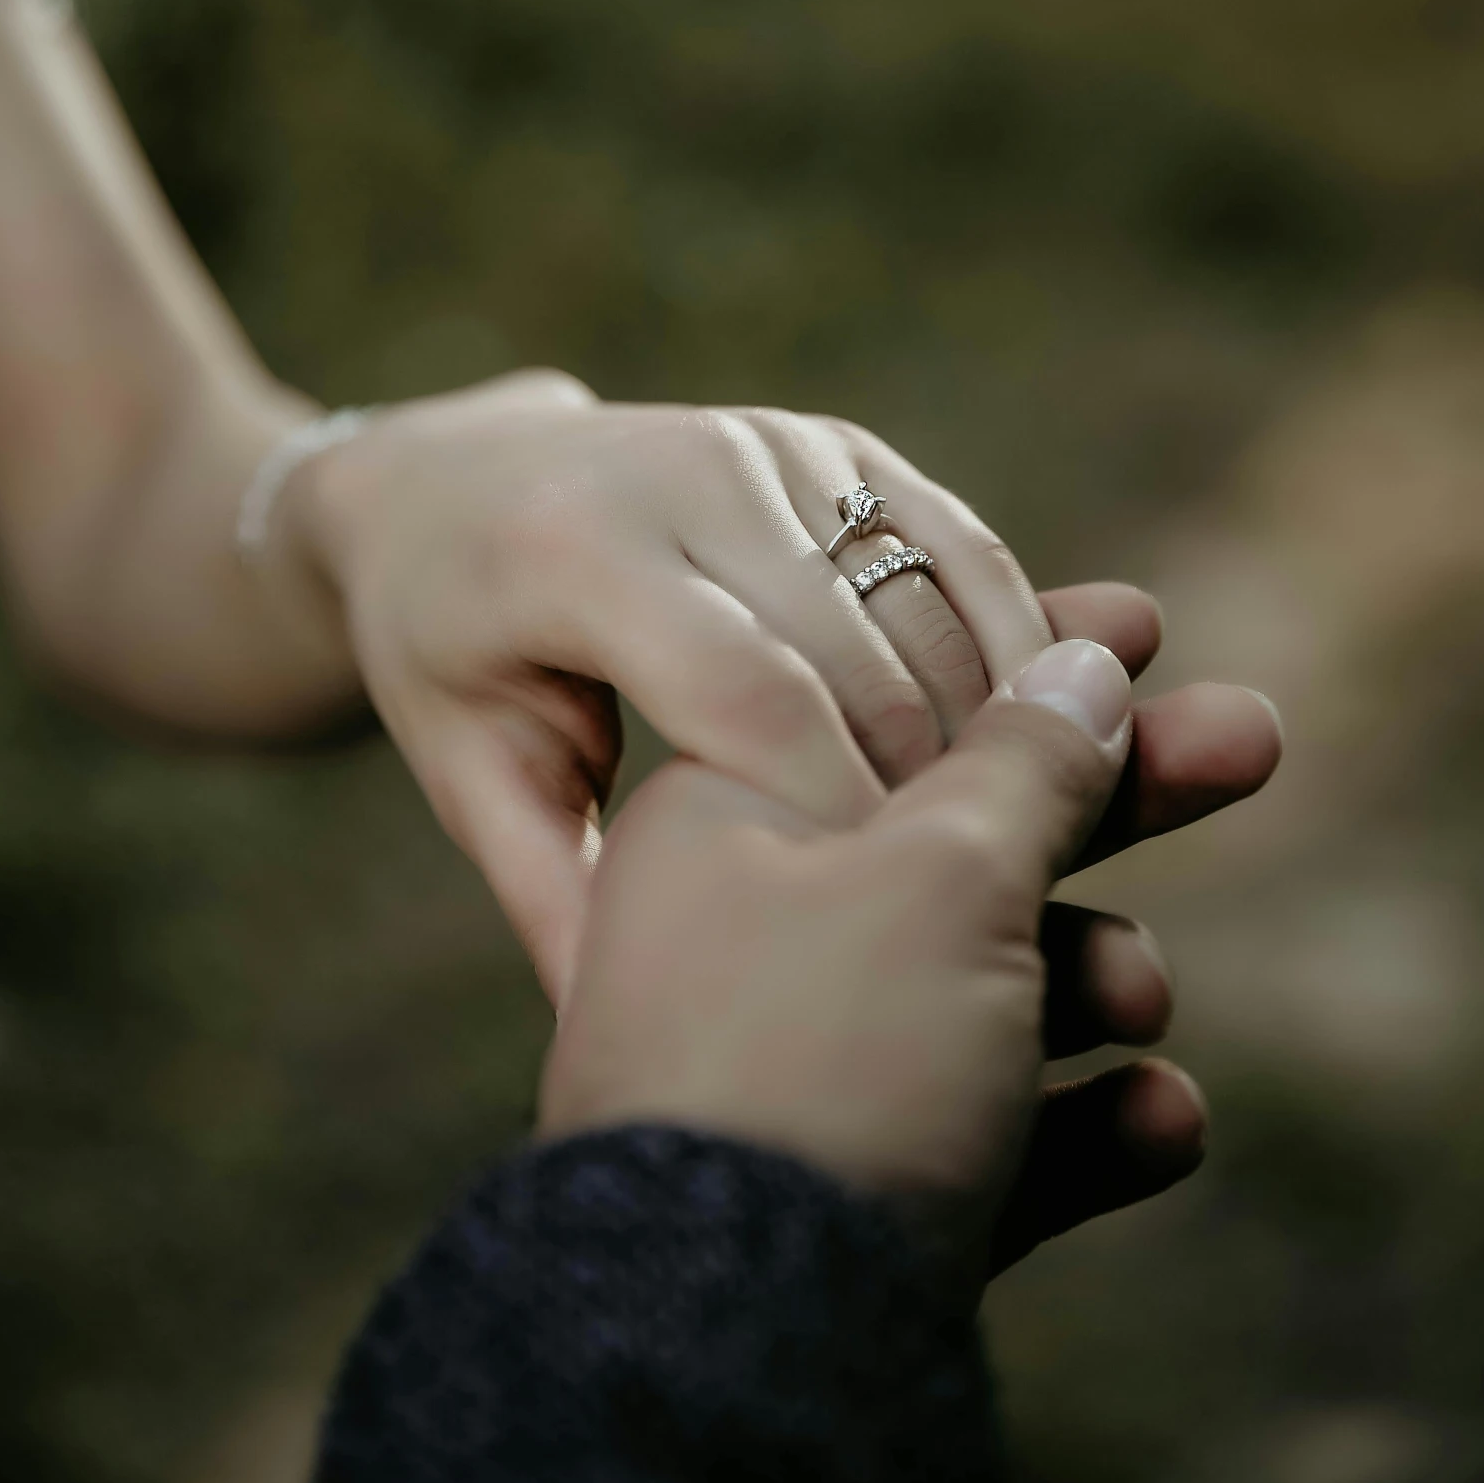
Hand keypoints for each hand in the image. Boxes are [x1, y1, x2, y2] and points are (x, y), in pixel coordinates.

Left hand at [276, 371, 1279, 1001]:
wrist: (456, 480)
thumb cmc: (452, 651)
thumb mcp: (473, 773)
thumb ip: (557, 895)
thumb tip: (635, 1041)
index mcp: (574, 556)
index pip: (749, 693)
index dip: (836, 812)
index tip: (889, 927)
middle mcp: (684, 473)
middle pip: (859, 648)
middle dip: (932, 785)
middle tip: (985, 909)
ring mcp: (769, 444)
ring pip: (933, 593)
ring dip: (993, 718)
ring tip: (1020, 840)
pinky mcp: (833, 440)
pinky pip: (958, 542)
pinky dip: (1010, 638)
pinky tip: (1031, 740)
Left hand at [541, 639, 1249, 1276]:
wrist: (734, 1345)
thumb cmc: (817, 1059)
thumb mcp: (936, 875)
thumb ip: (1022, 767)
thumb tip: (1079, 664)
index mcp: (728, 819)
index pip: (892, 702)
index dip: (1024, 660)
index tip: (1139, 625)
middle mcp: (752, 934)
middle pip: (962, 837)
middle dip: (1112, 802)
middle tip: (1245, 741)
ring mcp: (802, 1074)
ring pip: (986, 992)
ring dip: (1090, 981)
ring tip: (1140, 1000)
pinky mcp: (854, 1202)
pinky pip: (989, 1135)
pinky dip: (1077, 1128)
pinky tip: (1158, 1125)